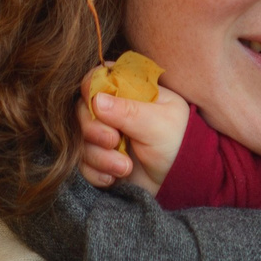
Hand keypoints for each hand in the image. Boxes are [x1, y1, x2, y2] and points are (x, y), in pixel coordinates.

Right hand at [76, 78, 191, 192]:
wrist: (179, 182)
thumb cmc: (177, 145)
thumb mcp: (159, 124)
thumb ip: (129, 111)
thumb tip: (96, 100)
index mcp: (130, 91)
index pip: (98, 78)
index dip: (90, 89)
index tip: (96, 105)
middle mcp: (113, 111)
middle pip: (81, 110)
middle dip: (93, 129)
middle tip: (113, 141)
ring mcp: (103, 136)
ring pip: (80, 140)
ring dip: (98, 156)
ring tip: (125, 167)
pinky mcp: (98, 160)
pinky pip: (81, 164)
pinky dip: (95, 172)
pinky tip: (113, 178)